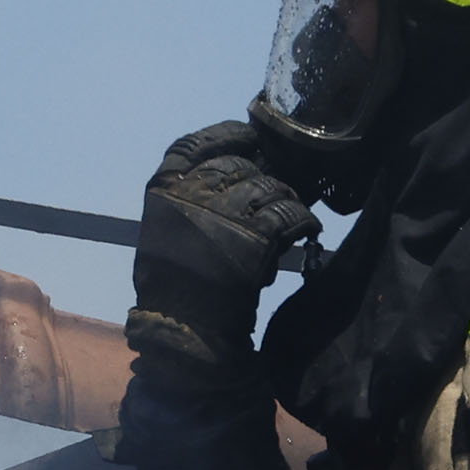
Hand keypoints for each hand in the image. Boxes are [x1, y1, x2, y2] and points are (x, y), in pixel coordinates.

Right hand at [132, 121, 316, 361]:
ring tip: (291, 214)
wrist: (186, 332)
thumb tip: (235, 177)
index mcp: (162, 191)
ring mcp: (223, 213)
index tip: (248, 137)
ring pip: (269, 186)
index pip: (190, 146)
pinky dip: (303, 219)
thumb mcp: (164, 233)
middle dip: (261, 175)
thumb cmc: (173, 288)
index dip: (224, 136)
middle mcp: (190, 194)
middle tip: (276, 192)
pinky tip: (307, 229)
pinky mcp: (255, 236)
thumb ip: (189, 201)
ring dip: (285, 198)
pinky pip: (290, 212)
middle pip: (237, 165)